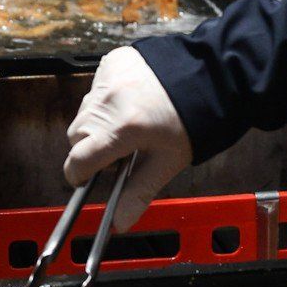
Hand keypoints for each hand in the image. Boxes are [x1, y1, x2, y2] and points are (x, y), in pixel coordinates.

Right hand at [65, 47, 191, 227]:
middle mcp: (108, 102)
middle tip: (120, 149)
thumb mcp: (166, 162)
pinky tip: (132, 99)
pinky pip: (97, 87)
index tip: (85, 178)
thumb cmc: (191, 122)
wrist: (210, 78)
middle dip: (91, 147)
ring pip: (85, 110)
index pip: (77, 160)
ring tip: (129, 122)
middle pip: (76, 135)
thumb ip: (138, 192)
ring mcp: (108, 78)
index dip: (79, 175)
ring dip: (98, 121)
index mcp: (121, 130)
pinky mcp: (112, 61)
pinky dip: (108, 97)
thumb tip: (119, 224)